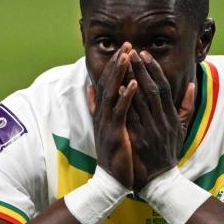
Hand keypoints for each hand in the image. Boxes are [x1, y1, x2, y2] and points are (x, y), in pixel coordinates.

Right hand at [87, 43, 138, 187]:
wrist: (113, 180)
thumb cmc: (115, 155)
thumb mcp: (107, 127)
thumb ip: (97, 107)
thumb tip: (91, 89)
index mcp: (103, 113)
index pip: (107, 83)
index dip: (115, 65)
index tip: (124, 49)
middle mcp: (102, 115)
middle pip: (108, 83)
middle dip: (117, 63)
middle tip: (127, 44)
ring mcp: (106, 123)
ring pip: (111, 92)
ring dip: (119, 73)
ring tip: (128, 56)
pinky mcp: (113, 133)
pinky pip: (119, 111)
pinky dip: (125, 96)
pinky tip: (133, 83)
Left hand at [124, 50, 195, 190]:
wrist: (162, 181)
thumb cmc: (169, 154)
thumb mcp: (181, 130)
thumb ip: (186, 107)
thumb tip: (191, 85)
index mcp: (172, 116)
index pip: (163, 87)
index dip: (154, 70)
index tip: (145, 55)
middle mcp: (163, 120)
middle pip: (152, 89)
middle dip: (141, 69)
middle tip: (132, 51)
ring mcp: (151, 130)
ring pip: (142, 100)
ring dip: (132, 80)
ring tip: (124, 64)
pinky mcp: (140, 140)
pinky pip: (132, 117)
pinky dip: (126, 102)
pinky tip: (118, 88)